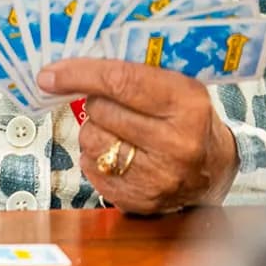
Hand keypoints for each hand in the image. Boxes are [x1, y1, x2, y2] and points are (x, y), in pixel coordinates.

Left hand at [39, 59, 238, 214]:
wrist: (214, 170)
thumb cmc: (191, 119)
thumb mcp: (180, 85)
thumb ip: (138, 72)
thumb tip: (78, 65)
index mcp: (186, 104)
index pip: (121, 81)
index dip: (80, 74)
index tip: (50, 74)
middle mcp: (175, 143)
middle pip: (101, 110)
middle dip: (97, 101)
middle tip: (114, 103)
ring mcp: (158, 177)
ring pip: (91, 140)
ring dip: (96, 130)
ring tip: (120, 130)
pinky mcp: (140, 200)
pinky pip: (91, 169)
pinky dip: (96, 157)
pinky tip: (119, 153)